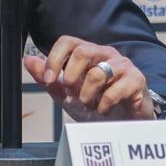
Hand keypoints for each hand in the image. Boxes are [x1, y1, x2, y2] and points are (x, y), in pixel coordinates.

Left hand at [24, 36, 156, 121]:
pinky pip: (115, 90)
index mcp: (89, 53)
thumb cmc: (97, 103)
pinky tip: (104, 109)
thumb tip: (28, 60)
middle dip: (71, 77)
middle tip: (71, 93)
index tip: (48, 80)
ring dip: (87, 96)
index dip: (54, 59)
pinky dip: (104, 105)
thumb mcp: (67, 93)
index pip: (68, 42)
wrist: (124, 123)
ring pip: (97, 74)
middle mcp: (107, 54)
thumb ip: (48, 78)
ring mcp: (123, 66)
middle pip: (82, 52)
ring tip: (90, 104)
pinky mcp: (137, 81)